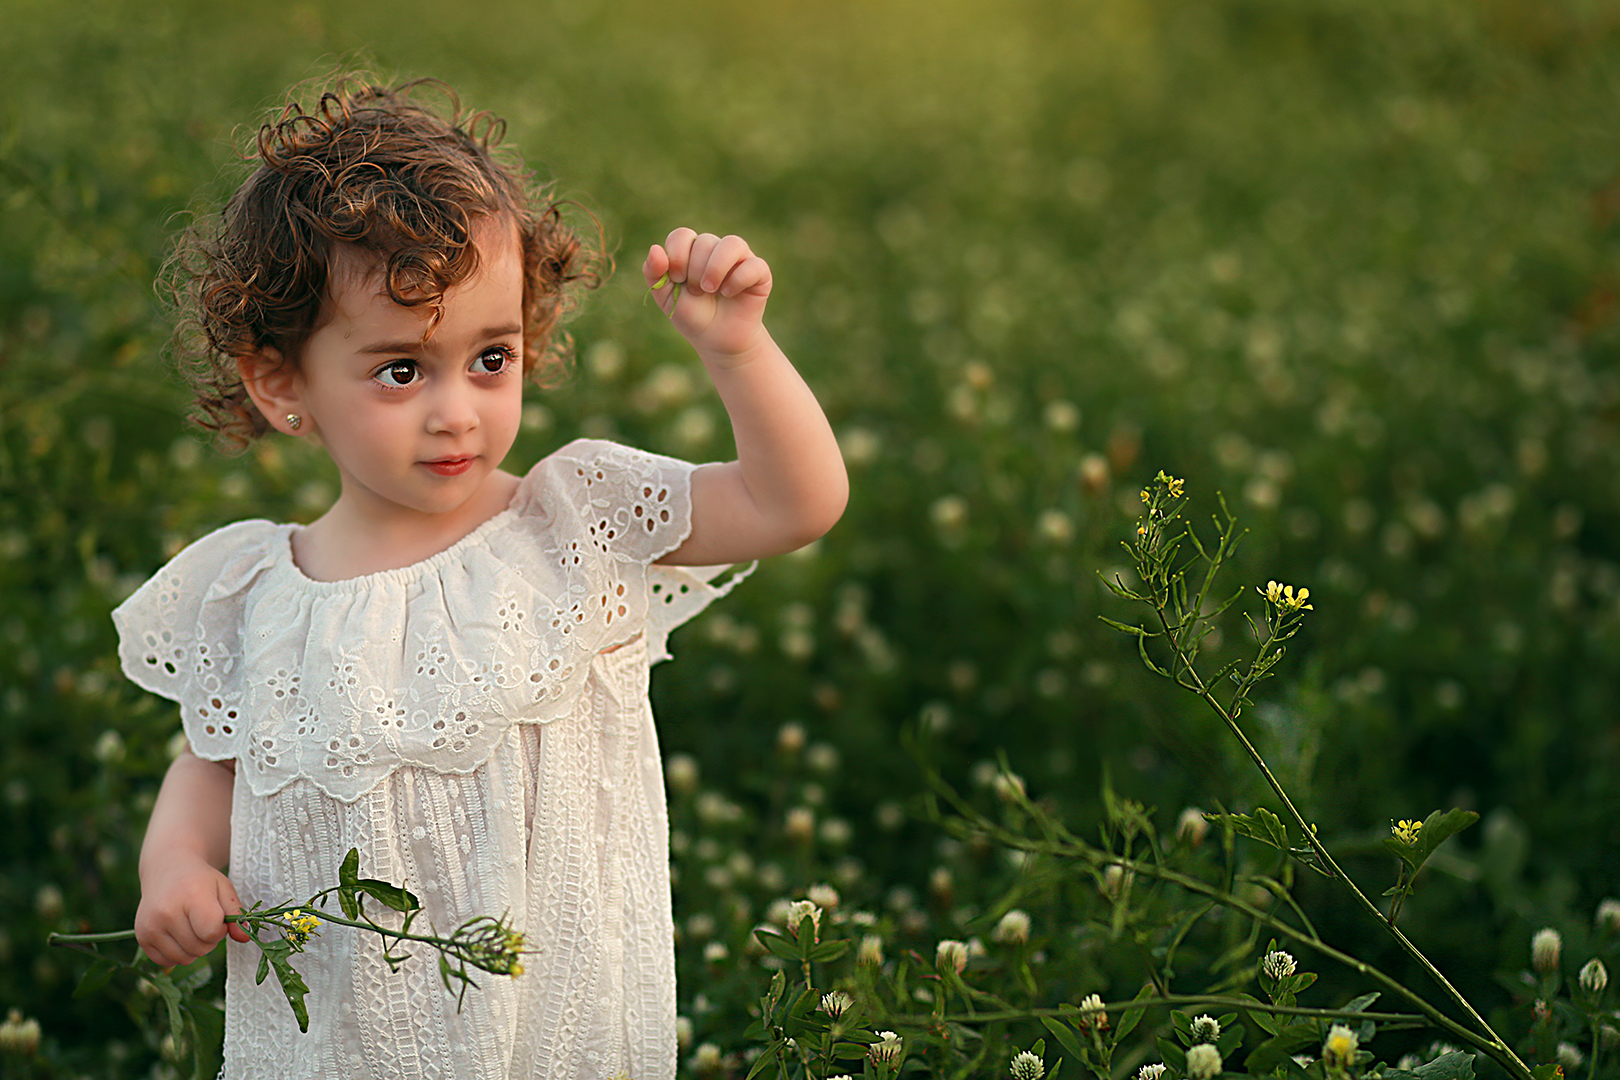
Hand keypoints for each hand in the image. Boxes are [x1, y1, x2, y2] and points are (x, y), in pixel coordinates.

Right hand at [135, 855, 250, 967]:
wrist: (167, 870)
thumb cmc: (200, 880)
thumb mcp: (224, 888)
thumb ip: (236, 914)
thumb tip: (245, 938)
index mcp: (191, 897)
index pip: (211, 933)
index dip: (220, 930)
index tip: (218, 917)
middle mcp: (166, 912)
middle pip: (199, 948)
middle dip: (209, 939)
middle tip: (205, 921)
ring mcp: (150, 926)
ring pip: (184, 958)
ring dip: (194, 949)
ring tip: (192, 927)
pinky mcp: (141, 936)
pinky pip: (166, 961)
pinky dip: (177, 954)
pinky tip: (178, 934)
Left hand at [644, 229, 771, 364]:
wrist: (717, 340)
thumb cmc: (693, 316)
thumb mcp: (666, 297)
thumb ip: (654, 273)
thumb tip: (655, 248)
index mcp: (692, 250)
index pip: (682, 235)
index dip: (677, 255)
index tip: (677, 279)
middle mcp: (716, 249)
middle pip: (705, 241)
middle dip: (695, 271)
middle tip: (696, 293)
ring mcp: (740, 258)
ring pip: (731, 244)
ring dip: (716, 268)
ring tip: (710, 290)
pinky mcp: (759, 272)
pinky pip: (753, 265)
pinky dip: (738, 280)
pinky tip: (729, 294)